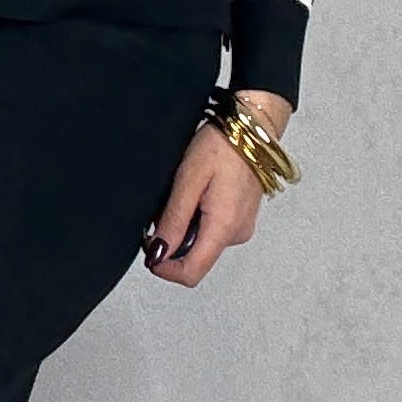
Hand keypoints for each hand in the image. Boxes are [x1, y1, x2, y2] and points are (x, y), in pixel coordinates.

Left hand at [141, 89, 291, 288]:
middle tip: (166, 205)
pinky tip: (197, 192)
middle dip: (172, 240)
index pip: (192, 273)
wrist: (251, 127)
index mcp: (224, 227)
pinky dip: (197, 218)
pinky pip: (212, 229)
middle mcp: (237, 233)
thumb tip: (159, 254)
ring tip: (185, 192)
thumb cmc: (222, 146)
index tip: (150, 249)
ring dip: (185, 226)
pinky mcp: (241, 218)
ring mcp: (241, 226)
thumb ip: (173, 221)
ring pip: (202, 242)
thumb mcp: (188, 180)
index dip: (165, 269)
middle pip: (194, 258)